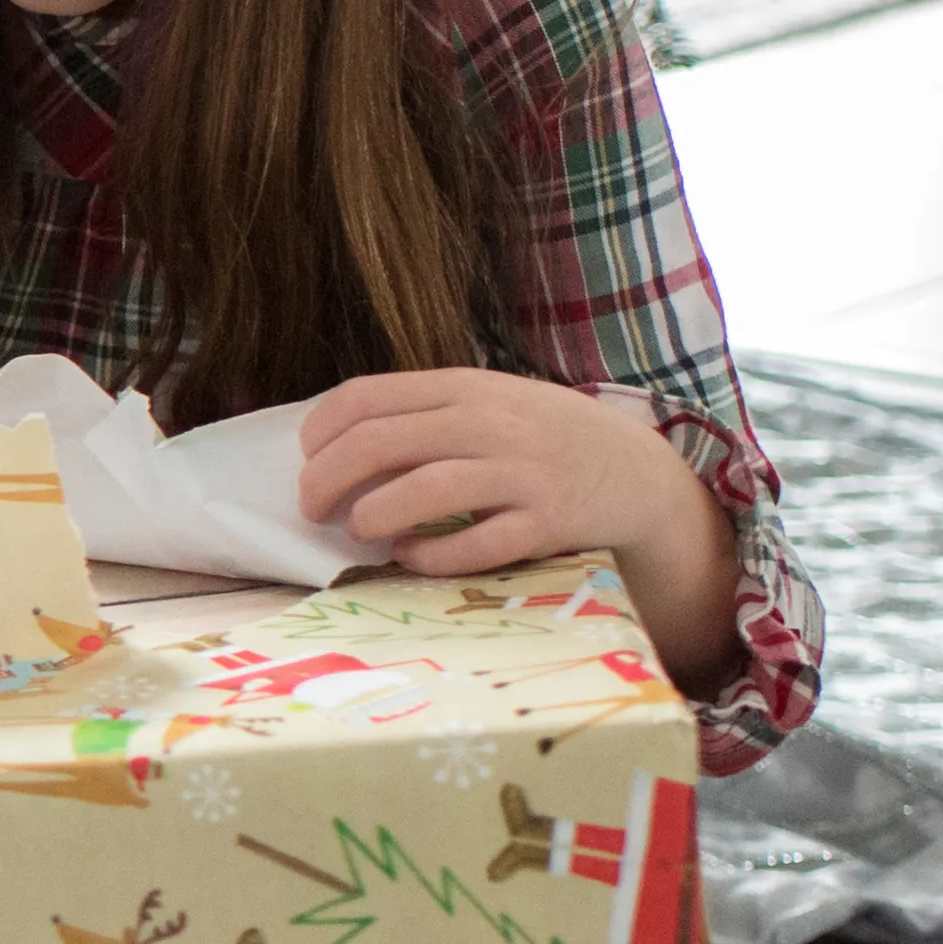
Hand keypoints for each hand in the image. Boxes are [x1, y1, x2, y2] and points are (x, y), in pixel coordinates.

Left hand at [300, 367, 740, 681]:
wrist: (636, 474)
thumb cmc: (542, 440)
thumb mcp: (488, 403)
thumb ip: (423, 413)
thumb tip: (334, 443)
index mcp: (466, 387)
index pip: (366, 397)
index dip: (319, 432)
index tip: (307, 459)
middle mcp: (491, 423)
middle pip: (378, 444)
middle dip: (326, 481)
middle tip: (313, 508)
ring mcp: (522, 473)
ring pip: (422, 491)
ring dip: (373, 516)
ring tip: (359, 531)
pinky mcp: (547, 523)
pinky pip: (474, 545)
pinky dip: (430, 555)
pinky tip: (410, 556)